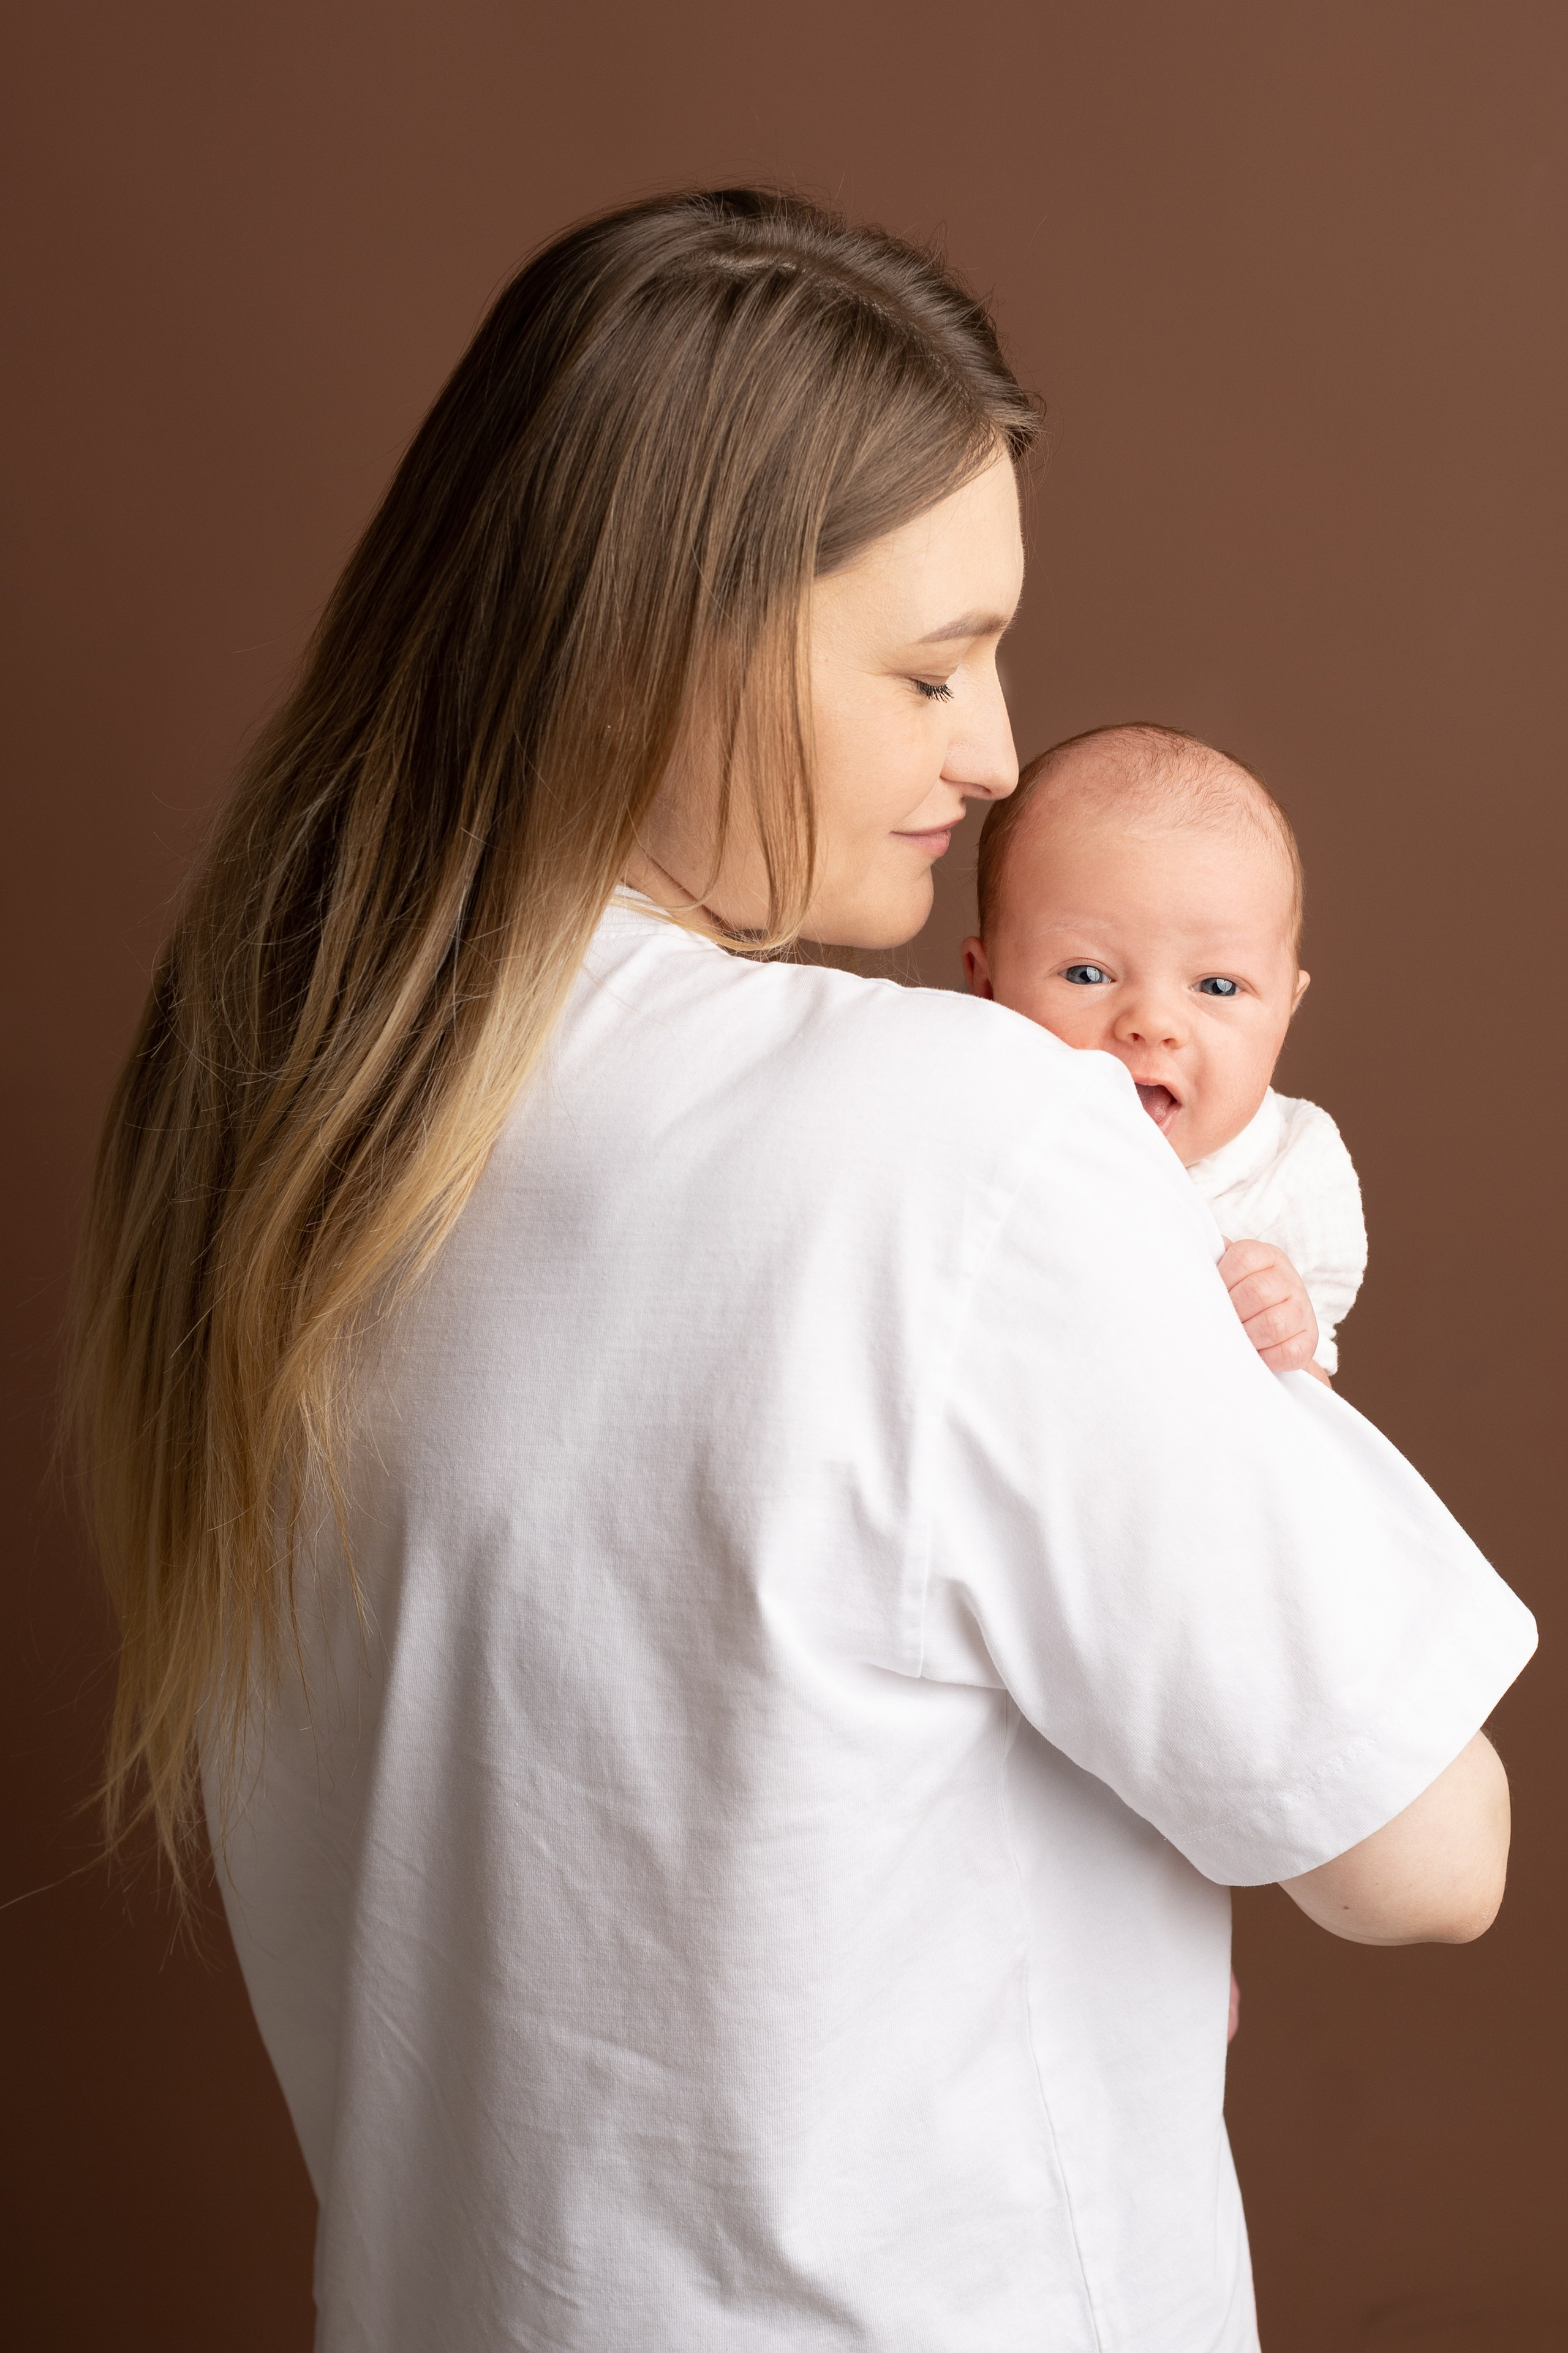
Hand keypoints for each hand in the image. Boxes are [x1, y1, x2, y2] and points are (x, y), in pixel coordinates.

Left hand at [1217, 1238, 1324, 1376]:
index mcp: (1267, 1256)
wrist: (1272, 1331)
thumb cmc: (1239, 1298)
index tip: (1213, 1294)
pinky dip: (1267, 1358)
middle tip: (1221, 1322)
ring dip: (1248, 1336)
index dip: (1223, 1278)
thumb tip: (1188, 1257)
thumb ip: (1212, 1260)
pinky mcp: (1309, 1339)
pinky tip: (1255, 1354)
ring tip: (1235, 1339)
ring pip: (1273, 1324)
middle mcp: (1288, 1279)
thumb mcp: (1228, 1273)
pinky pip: (1288, 1352)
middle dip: (1233, 1312)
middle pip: (1257, 1292)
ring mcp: (1302, 1309)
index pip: (1243, 1258)